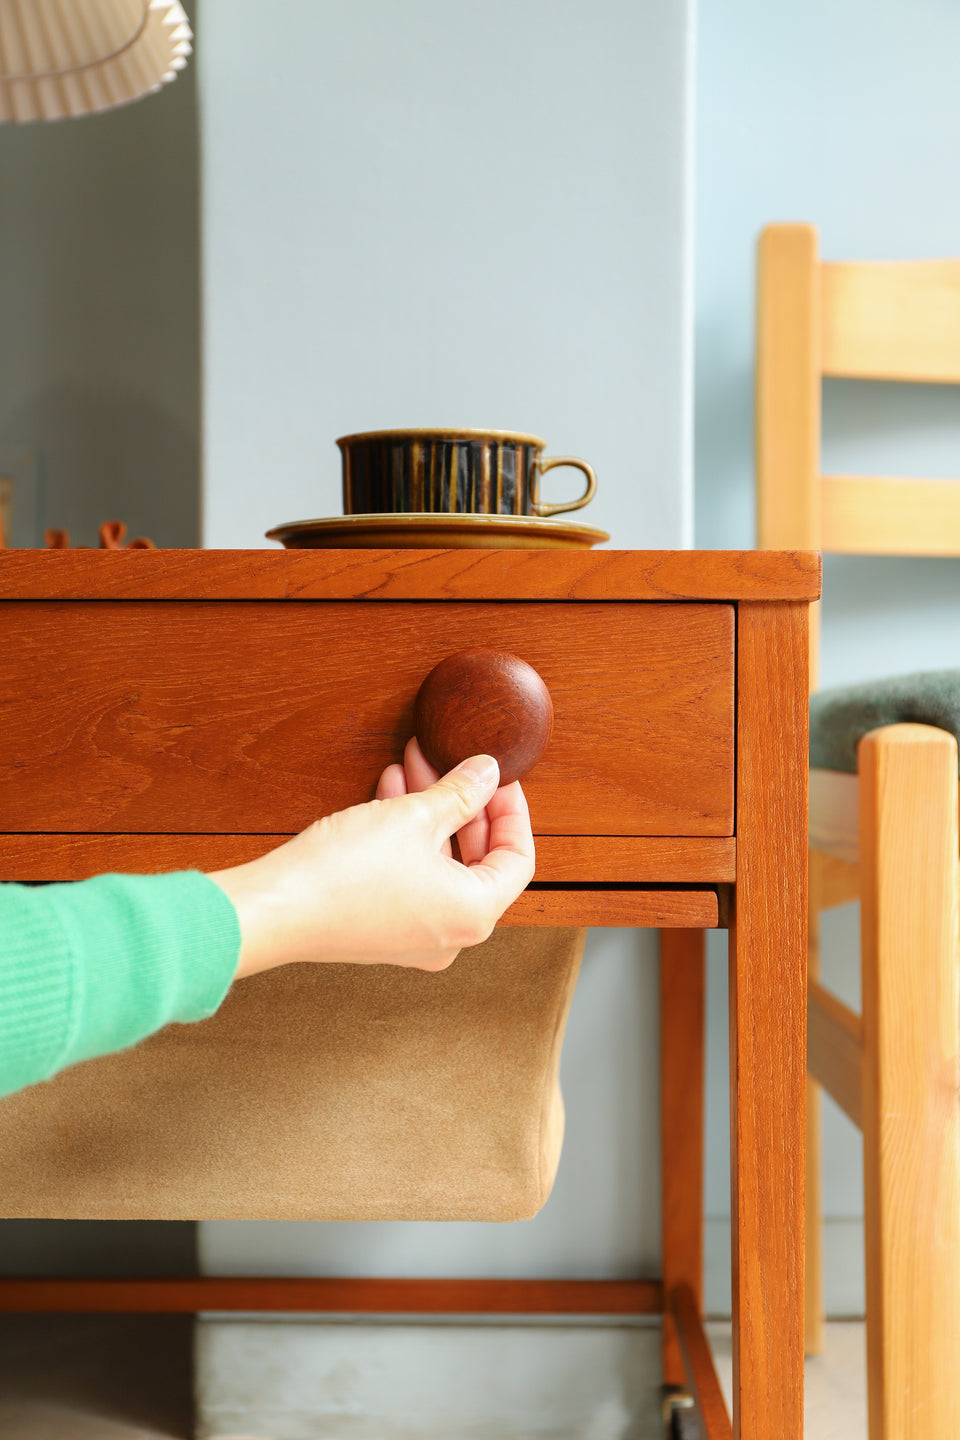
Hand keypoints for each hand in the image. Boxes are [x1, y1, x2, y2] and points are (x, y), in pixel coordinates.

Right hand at [208, 745, 534, 978]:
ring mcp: (417, 937)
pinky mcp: (384, 929)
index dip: (511, 809)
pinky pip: (415, 877)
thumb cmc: (344, 873)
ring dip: (432, 814)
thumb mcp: (413, 816)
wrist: (276, 908)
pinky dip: (410, 839)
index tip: (499, 777)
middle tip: (455, 766)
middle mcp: (452, 935)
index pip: (518, 858)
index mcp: (474, 914)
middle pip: (480, 860)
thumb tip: (487, 773)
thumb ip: (460, 792)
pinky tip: (390, 795)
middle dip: (465, 805)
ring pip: (443, 865)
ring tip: (414, 768)